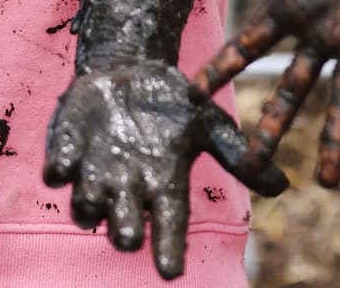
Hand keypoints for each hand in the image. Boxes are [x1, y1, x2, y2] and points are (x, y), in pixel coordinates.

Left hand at [44, 59, 286, 279]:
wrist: (128, 72)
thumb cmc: (173, 105)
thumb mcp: (208, 123)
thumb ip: (235, 154)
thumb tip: (282, 186)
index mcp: (163, 185)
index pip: (168, 225)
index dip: (168, 249)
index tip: (170, 272)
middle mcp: (127, 189)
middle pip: (122, 228)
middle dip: (124, 232)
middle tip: (128, 232)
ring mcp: (93, 172)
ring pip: (86, 207)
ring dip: (91, 203)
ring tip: (98, 192)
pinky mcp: (65, 151)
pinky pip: (57, 171)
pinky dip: (60, 169)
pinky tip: (64, 163)